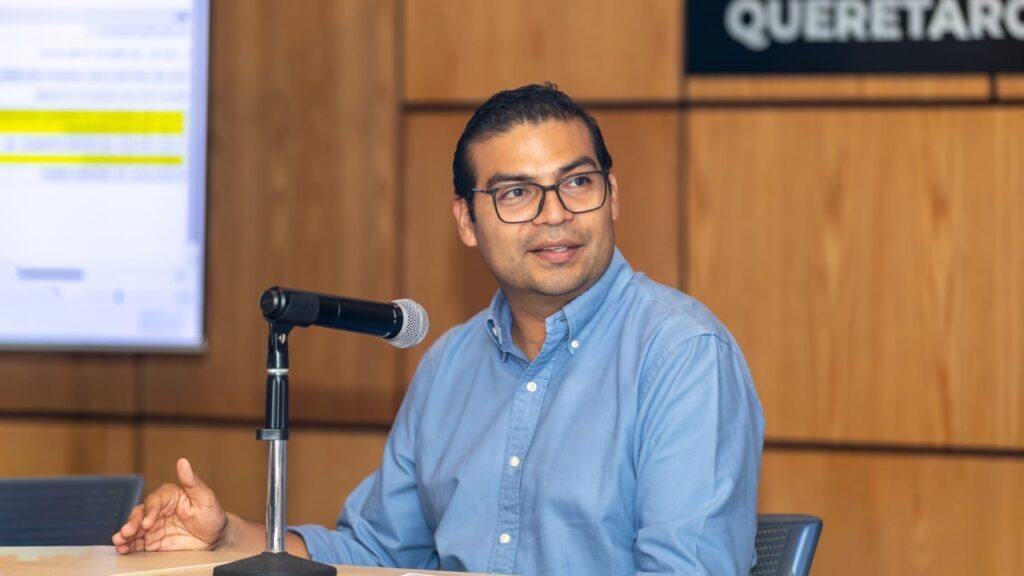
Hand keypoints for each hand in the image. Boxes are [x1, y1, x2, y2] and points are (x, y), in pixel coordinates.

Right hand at [112, 458, 227, 553]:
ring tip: (119, 542)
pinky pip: (137, 543)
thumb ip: (192, 481)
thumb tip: (183, 461)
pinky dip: (128, 546)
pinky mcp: (152, 541)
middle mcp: (157, 510)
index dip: (149, 511)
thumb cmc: (211, 514)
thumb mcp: (205, 497)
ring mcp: (153, 526)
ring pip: (134, 529)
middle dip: (131, 524)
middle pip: (139, 514)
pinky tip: (122, 549)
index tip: (147, 522)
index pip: (154, 501)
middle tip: (126, 533)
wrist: (215, 538)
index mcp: (168, 496)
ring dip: (125, 535)